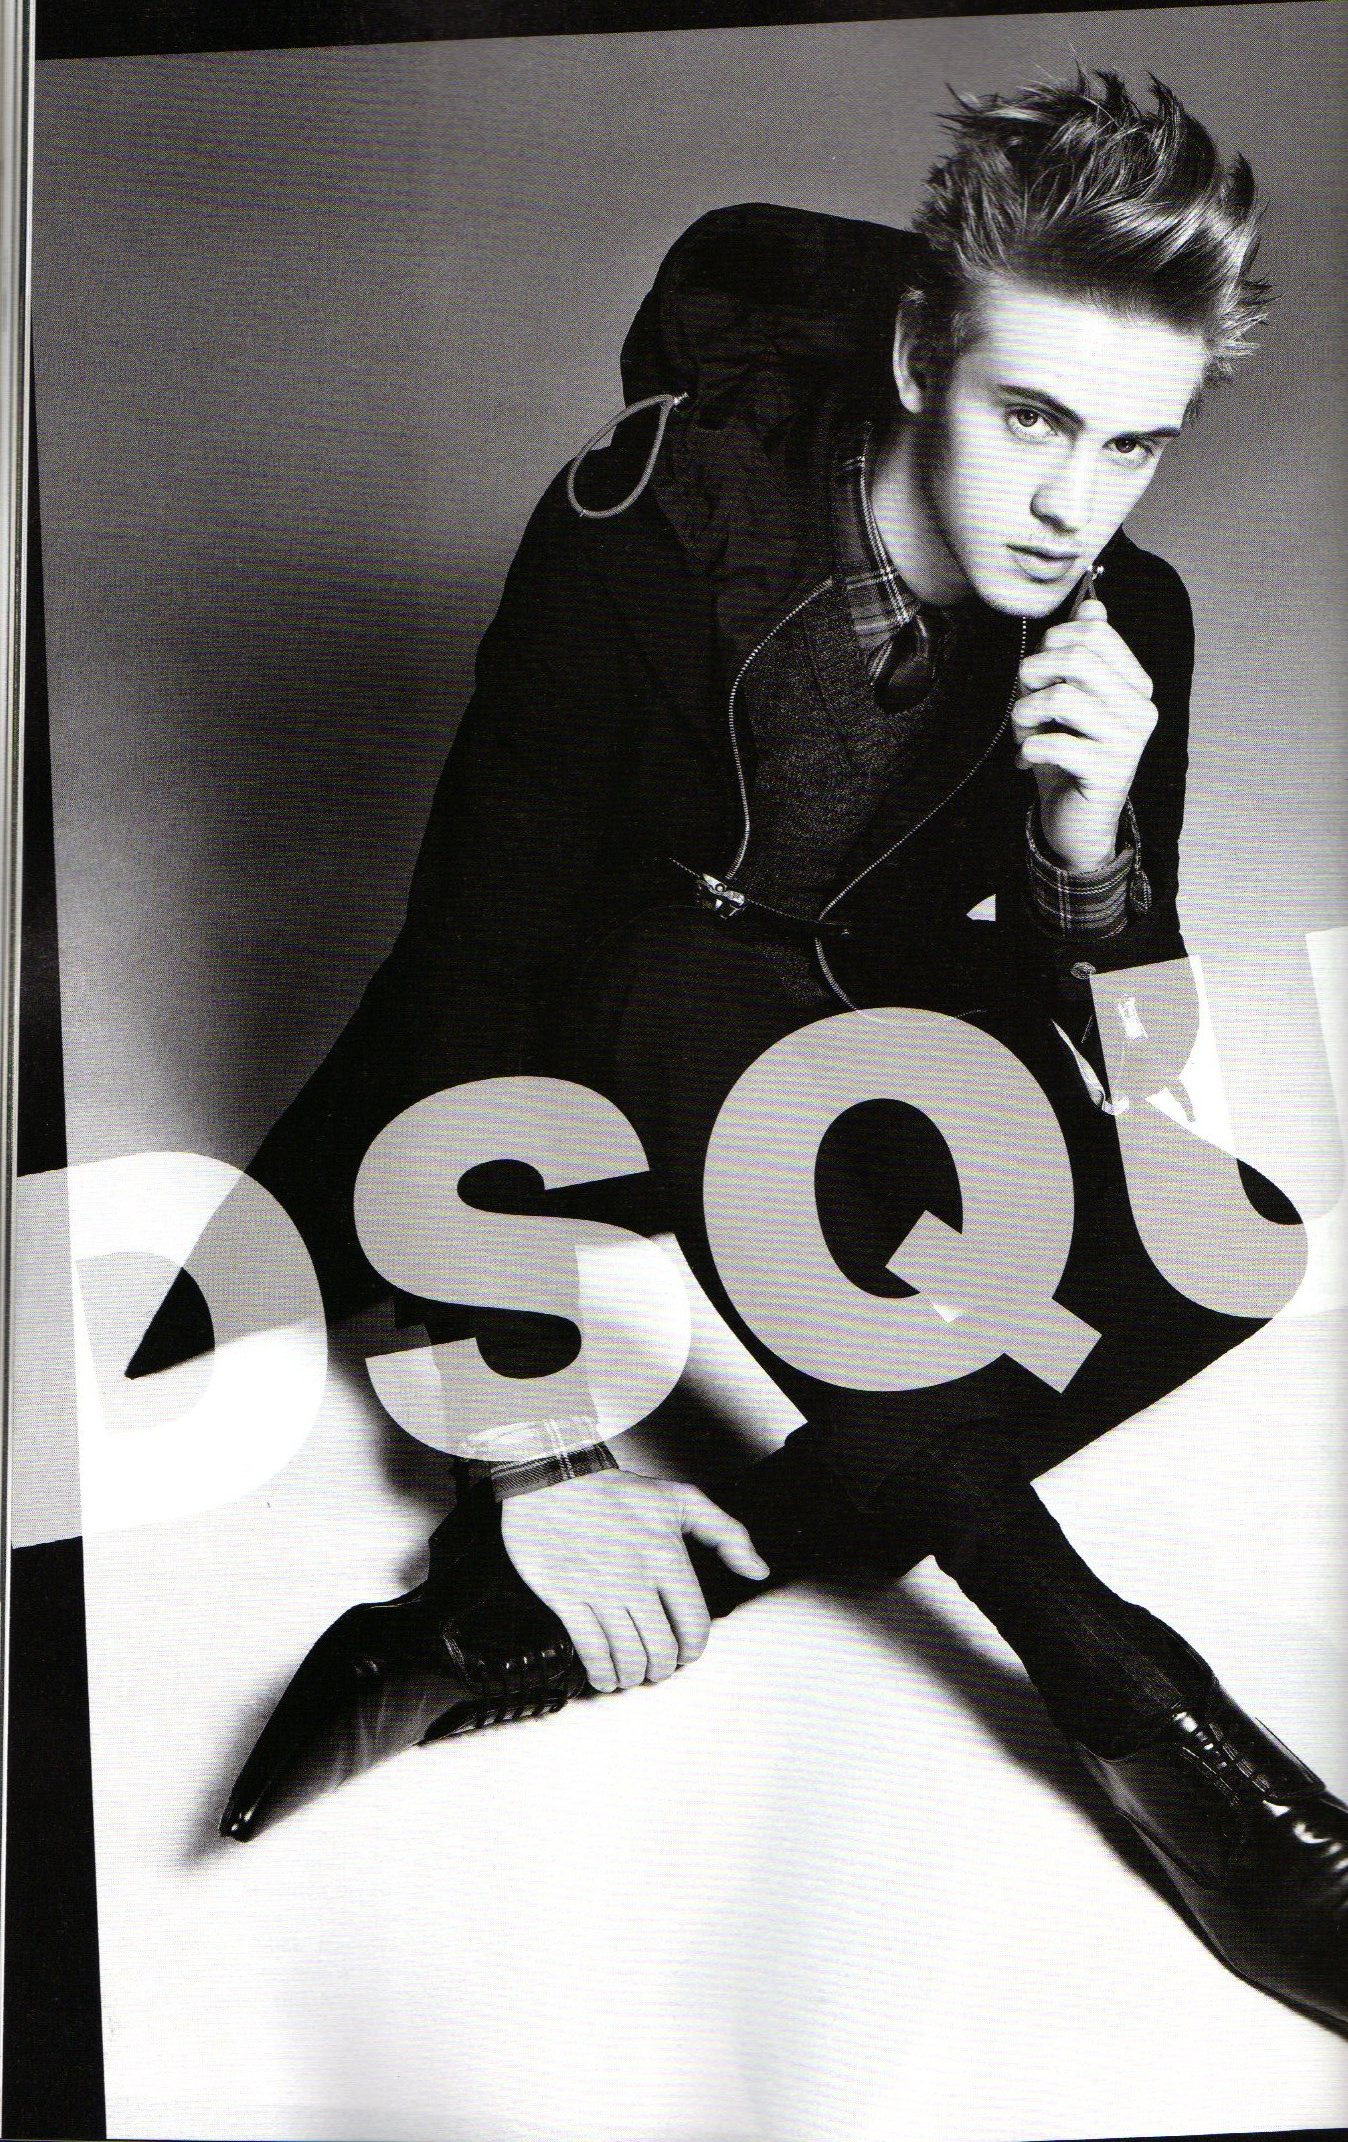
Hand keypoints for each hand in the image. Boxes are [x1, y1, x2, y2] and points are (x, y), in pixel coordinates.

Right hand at [499, 1472, 769, 1692]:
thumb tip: (757, 1570)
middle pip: (661, 1649)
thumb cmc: (614, 1492)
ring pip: (628, 1656)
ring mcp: (599, 1589)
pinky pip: (591, 1651)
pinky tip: (604, 1675)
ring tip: (632, 1674)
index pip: (694, 1625)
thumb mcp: (681, 1500)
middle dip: (662, 1668)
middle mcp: (636, 1577)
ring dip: (633, 1675)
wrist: (553, 1480)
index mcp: (667, 1555)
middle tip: (657, 1667)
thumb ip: (727, 1533)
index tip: (685, 1654)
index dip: (692, 1650)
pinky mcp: (566, 1597)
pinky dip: (602, 1674)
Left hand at [1012, 597, 1154, 871]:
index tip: (1040, 675)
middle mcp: (1142, 707)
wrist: (1075, 820)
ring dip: (1026, 714)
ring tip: (1024, 733)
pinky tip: (1026, 762)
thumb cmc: (1068, 755)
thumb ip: (1081, 653)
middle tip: (1025, 703)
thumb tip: (1094, 603)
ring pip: (1062, 697)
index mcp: (1136, 683)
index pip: (1094, 630)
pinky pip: (1052, 742)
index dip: (1051, 643)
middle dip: (1033, 674)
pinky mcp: (1108, 771)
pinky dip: (1026, 750)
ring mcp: (1130, 740)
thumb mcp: (1069, 699)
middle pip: (1076, 657)